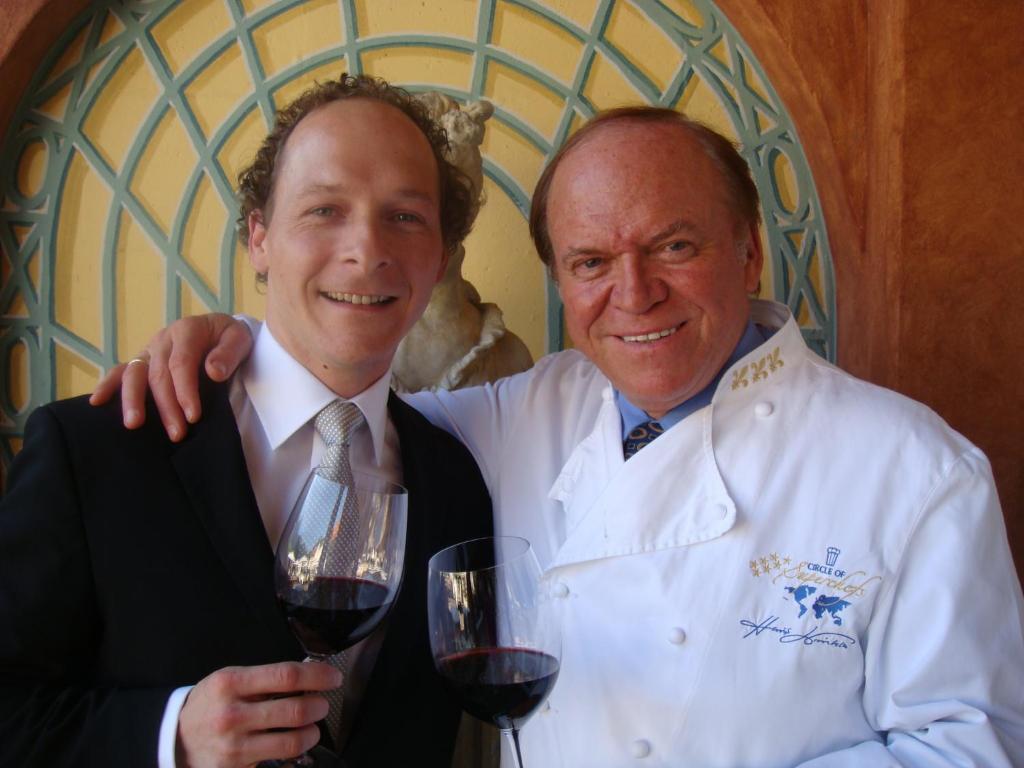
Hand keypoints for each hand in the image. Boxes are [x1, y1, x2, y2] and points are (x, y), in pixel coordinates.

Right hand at [89, 313, 253, 440]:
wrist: (220, 331)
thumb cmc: (230, 338)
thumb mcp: (239, 339)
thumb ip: (228, 353)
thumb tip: (213, 372)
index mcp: (187, 330)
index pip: (181, 363)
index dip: (185, 391)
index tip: (193, 416)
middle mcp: (163, 339)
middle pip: (158, 374)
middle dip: (166, 406)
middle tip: (177, 434)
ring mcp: (149, 350)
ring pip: (134, 374)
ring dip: (133, 400)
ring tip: (134, 425)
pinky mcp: (142, 361)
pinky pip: (120, 371)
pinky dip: (107, 385)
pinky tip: (96, 402)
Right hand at [176, 661, 341, 767]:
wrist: (176, 739)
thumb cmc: (211, 704)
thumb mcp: (230, 680)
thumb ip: (265, 678)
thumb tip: (308, 676)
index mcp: (231, 683)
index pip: (286, 676)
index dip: (317, 676)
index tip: (332, 678)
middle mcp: (231, 714)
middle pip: (294, 710)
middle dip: (319, 706)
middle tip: (322, 704)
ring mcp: (234, 746)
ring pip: (292, 741)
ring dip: (312, 731)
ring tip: (312, 726)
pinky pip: (278, 760)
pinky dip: (295, 751)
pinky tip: (294, 742)